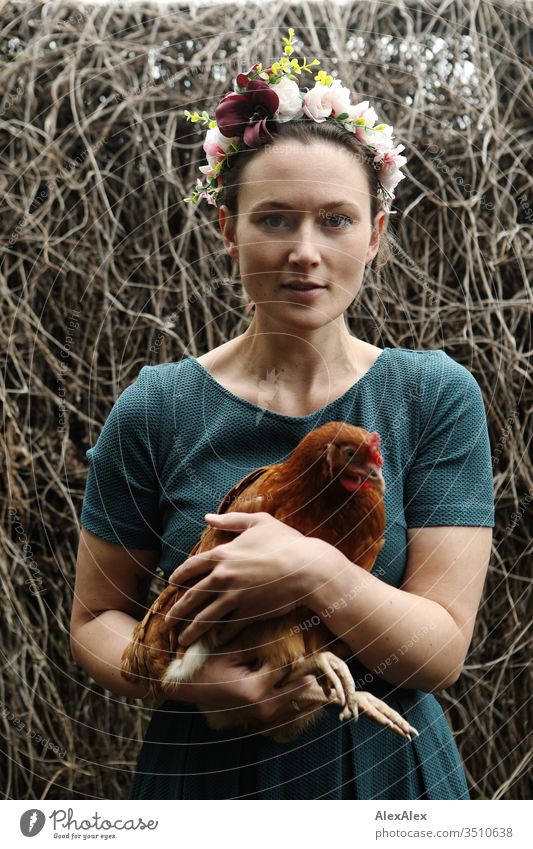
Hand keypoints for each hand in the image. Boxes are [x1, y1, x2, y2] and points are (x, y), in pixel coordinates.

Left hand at [164, 511, 328, 646]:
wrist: (308, 569)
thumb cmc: (286, 542)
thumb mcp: (258, 522)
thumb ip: (231, 520)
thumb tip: (207, 517)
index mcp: (222, 555)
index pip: (191, 567)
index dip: (178, 576)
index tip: (171, 585)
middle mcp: (223, 578)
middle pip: (192, 597)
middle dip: (177, 610)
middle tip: (167, 621)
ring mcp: (234, 598)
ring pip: (205, 618)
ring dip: (191, 630)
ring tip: (182, 640)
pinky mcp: (248, 614)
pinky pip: (227, 628)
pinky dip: (219, 636)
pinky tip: (213, 642)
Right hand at [169, 646, 321, 725]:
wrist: (186, 688)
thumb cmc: (204, 666)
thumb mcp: (230, 650)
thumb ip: (257, 643)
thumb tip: (285, 627)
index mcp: (257, 690)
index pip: (289, 666)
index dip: (301, 647)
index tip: (316, 633)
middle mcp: (265, 706)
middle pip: (300, 685)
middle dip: (311, 667)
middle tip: (330, 648)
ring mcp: (264, 712)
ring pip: (295, 692)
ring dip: (302, 675)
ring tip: (318, 653)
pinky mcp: (261, 712)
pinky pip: (285, 696)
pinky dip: (291, 683)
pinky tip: (298, 666)